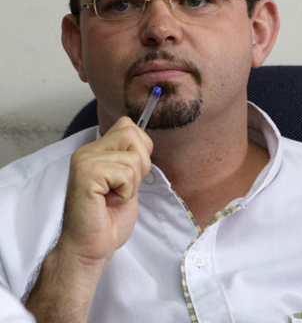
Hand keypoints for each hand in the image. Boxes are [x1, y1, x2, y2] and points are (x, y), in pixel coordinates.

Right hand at [26, 117, 151, 321]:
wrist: (90, 249)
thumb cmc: (109, 219)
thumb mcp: (127, 180)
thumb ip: (130, 157)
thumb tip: (143, 140)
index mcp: (95, 149)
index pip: (128, 125)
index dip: (140, 149)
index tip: (129, 176)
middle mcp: (87, 150)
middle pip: (132, 134)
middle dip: (140, 165)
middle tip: (122, 188)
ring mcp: (85, 161)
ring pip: (133, 158)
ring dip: (132, 184)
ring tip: (114, 197)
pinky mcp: (86, 174)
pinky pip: (125, 173)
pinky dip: (125, 192)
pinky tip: (109, 203)